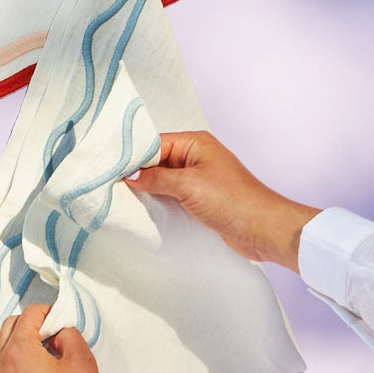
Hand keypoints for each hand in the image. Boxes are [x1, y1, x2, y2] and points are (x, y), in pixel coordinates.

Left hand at [0, 304, 109, 372]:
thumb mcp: (82, 360)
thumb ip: (69, 334)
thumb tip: (56, 332)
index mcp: (20, 349)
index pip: (29, 315)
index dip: (46, 312)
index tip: (59, 319)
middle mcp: (1, 363)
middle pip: (10, 327)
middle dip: (30, 324)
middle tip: (52, 333)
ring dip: (11, 339)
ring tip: (34, 346)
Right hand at [126, 131, 319, 270]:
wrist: (264, 229)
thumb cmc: (231, 201)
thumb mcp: (188, 185)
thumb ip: (156, 178)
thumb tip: (130, 175)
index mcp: (195, 143)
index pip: (154, 143)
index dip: (133, 156)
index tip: (110, 169)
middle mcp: (195, 156)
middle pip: (156, 160)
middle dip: (137, 172)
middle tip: (111, 184)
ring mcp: (198, 177)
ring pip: (163, 179)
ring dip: (148, 188)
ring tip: (123, 198)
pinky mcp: (200, 197)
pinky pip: (172, 194)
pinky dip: (159, 199)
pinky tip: (144, 208)